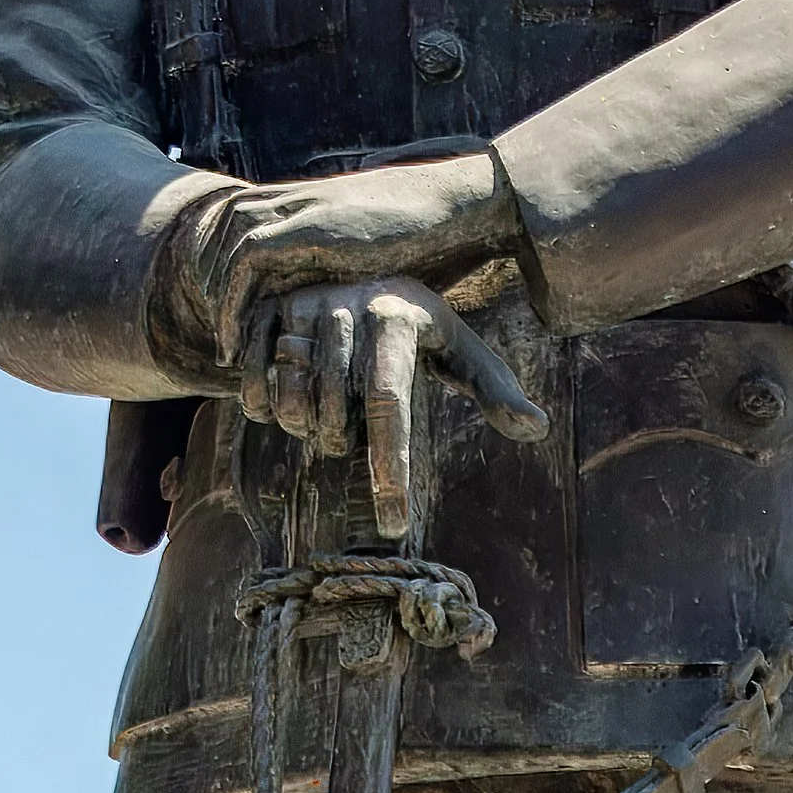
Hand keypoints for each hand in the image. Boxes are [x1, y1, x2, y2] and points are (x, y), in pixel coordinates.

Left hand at [182, 155, 518, 368]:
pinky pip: (246, 263)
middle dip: (208, 283)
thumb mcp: (367, 244)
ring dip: (217, 300)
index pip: (235, 224)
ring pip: (224, 247)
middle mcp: (292, 198)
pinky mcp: (306, 225)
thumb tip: (334, 288)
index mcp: (304, 199)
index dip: (222, 269)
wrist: (454, 204)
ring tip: (227, 350)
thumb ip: (339, 257)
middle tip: (220, 339)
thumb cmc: (425, 231)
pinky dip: (234, 303)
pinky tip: (240, 343)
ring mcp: (297, 207)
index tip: (229, 319)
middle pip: (218, 231)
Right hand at [240, 278, 547, 539]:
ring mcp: (303, 307)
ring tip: (319, 416)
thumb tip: (540, 428)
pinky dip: (261, 409)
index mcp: (400, 319)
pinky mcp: (267, 310)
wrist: (357, 267)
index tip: (394, 525)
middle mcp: (348, 308)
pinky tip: (279, 406)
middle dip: (340, 442)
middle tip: (345, 434)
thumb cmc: (415, 328)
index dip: (391, 470)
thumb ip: (496, 391)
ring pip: (291, 399)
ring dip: (302, 427)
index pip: (390, 406)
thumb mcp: (460, 351)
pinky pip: (252, 381)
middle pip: (334, 414)